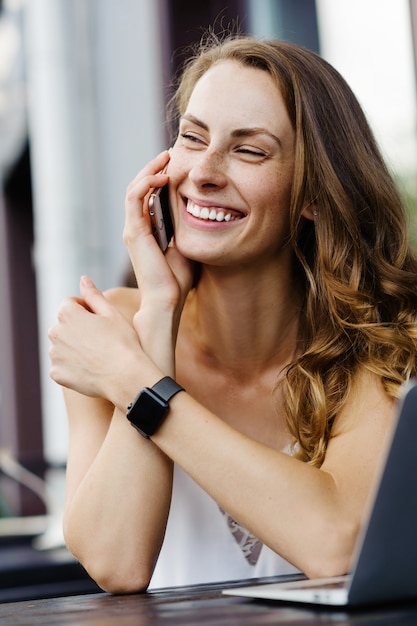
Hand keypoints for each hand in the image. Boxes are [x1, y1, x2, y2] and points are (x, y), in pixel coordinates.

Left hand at [48, 277, 147, 402]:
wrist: (126, 377)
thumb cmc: (123, 343)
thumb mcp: (112, 314)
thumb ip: (94, 295)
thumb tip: (83, 279)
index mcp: (67, 313)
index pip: (71, 303)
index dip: (87, 310)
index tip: (101, 322)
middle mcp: (55, 332)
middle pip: (64, 325)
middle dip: (78, 328)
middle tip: (101, 339)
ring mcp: (55, 354)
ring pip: (62, 346)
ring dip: (74, 347)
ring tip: (97, 355)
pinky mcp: (57, 373)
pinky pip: (62, 366)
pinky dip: (72, 366)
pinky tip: (91, 368)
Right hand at [124, 151, 193, 324]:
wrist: (167, 300)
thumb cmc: (178, 280)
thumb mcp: (187, 246)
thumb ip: (188, 229)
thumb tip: (206, 212)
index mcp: (147, 230)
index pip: (149, 195)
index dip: (161, 176)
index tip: (178, 163)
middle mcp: (136, 227)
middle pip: (140, 187)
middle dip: (155, 167)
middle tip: (172, 152)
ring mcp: (132, 229)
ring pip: (135, 187)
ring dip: (150, 169)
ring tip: (167, 156)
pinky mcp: (133, 232)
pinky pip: (135, 197)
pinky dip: (147, 182)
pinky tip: (163, 175)